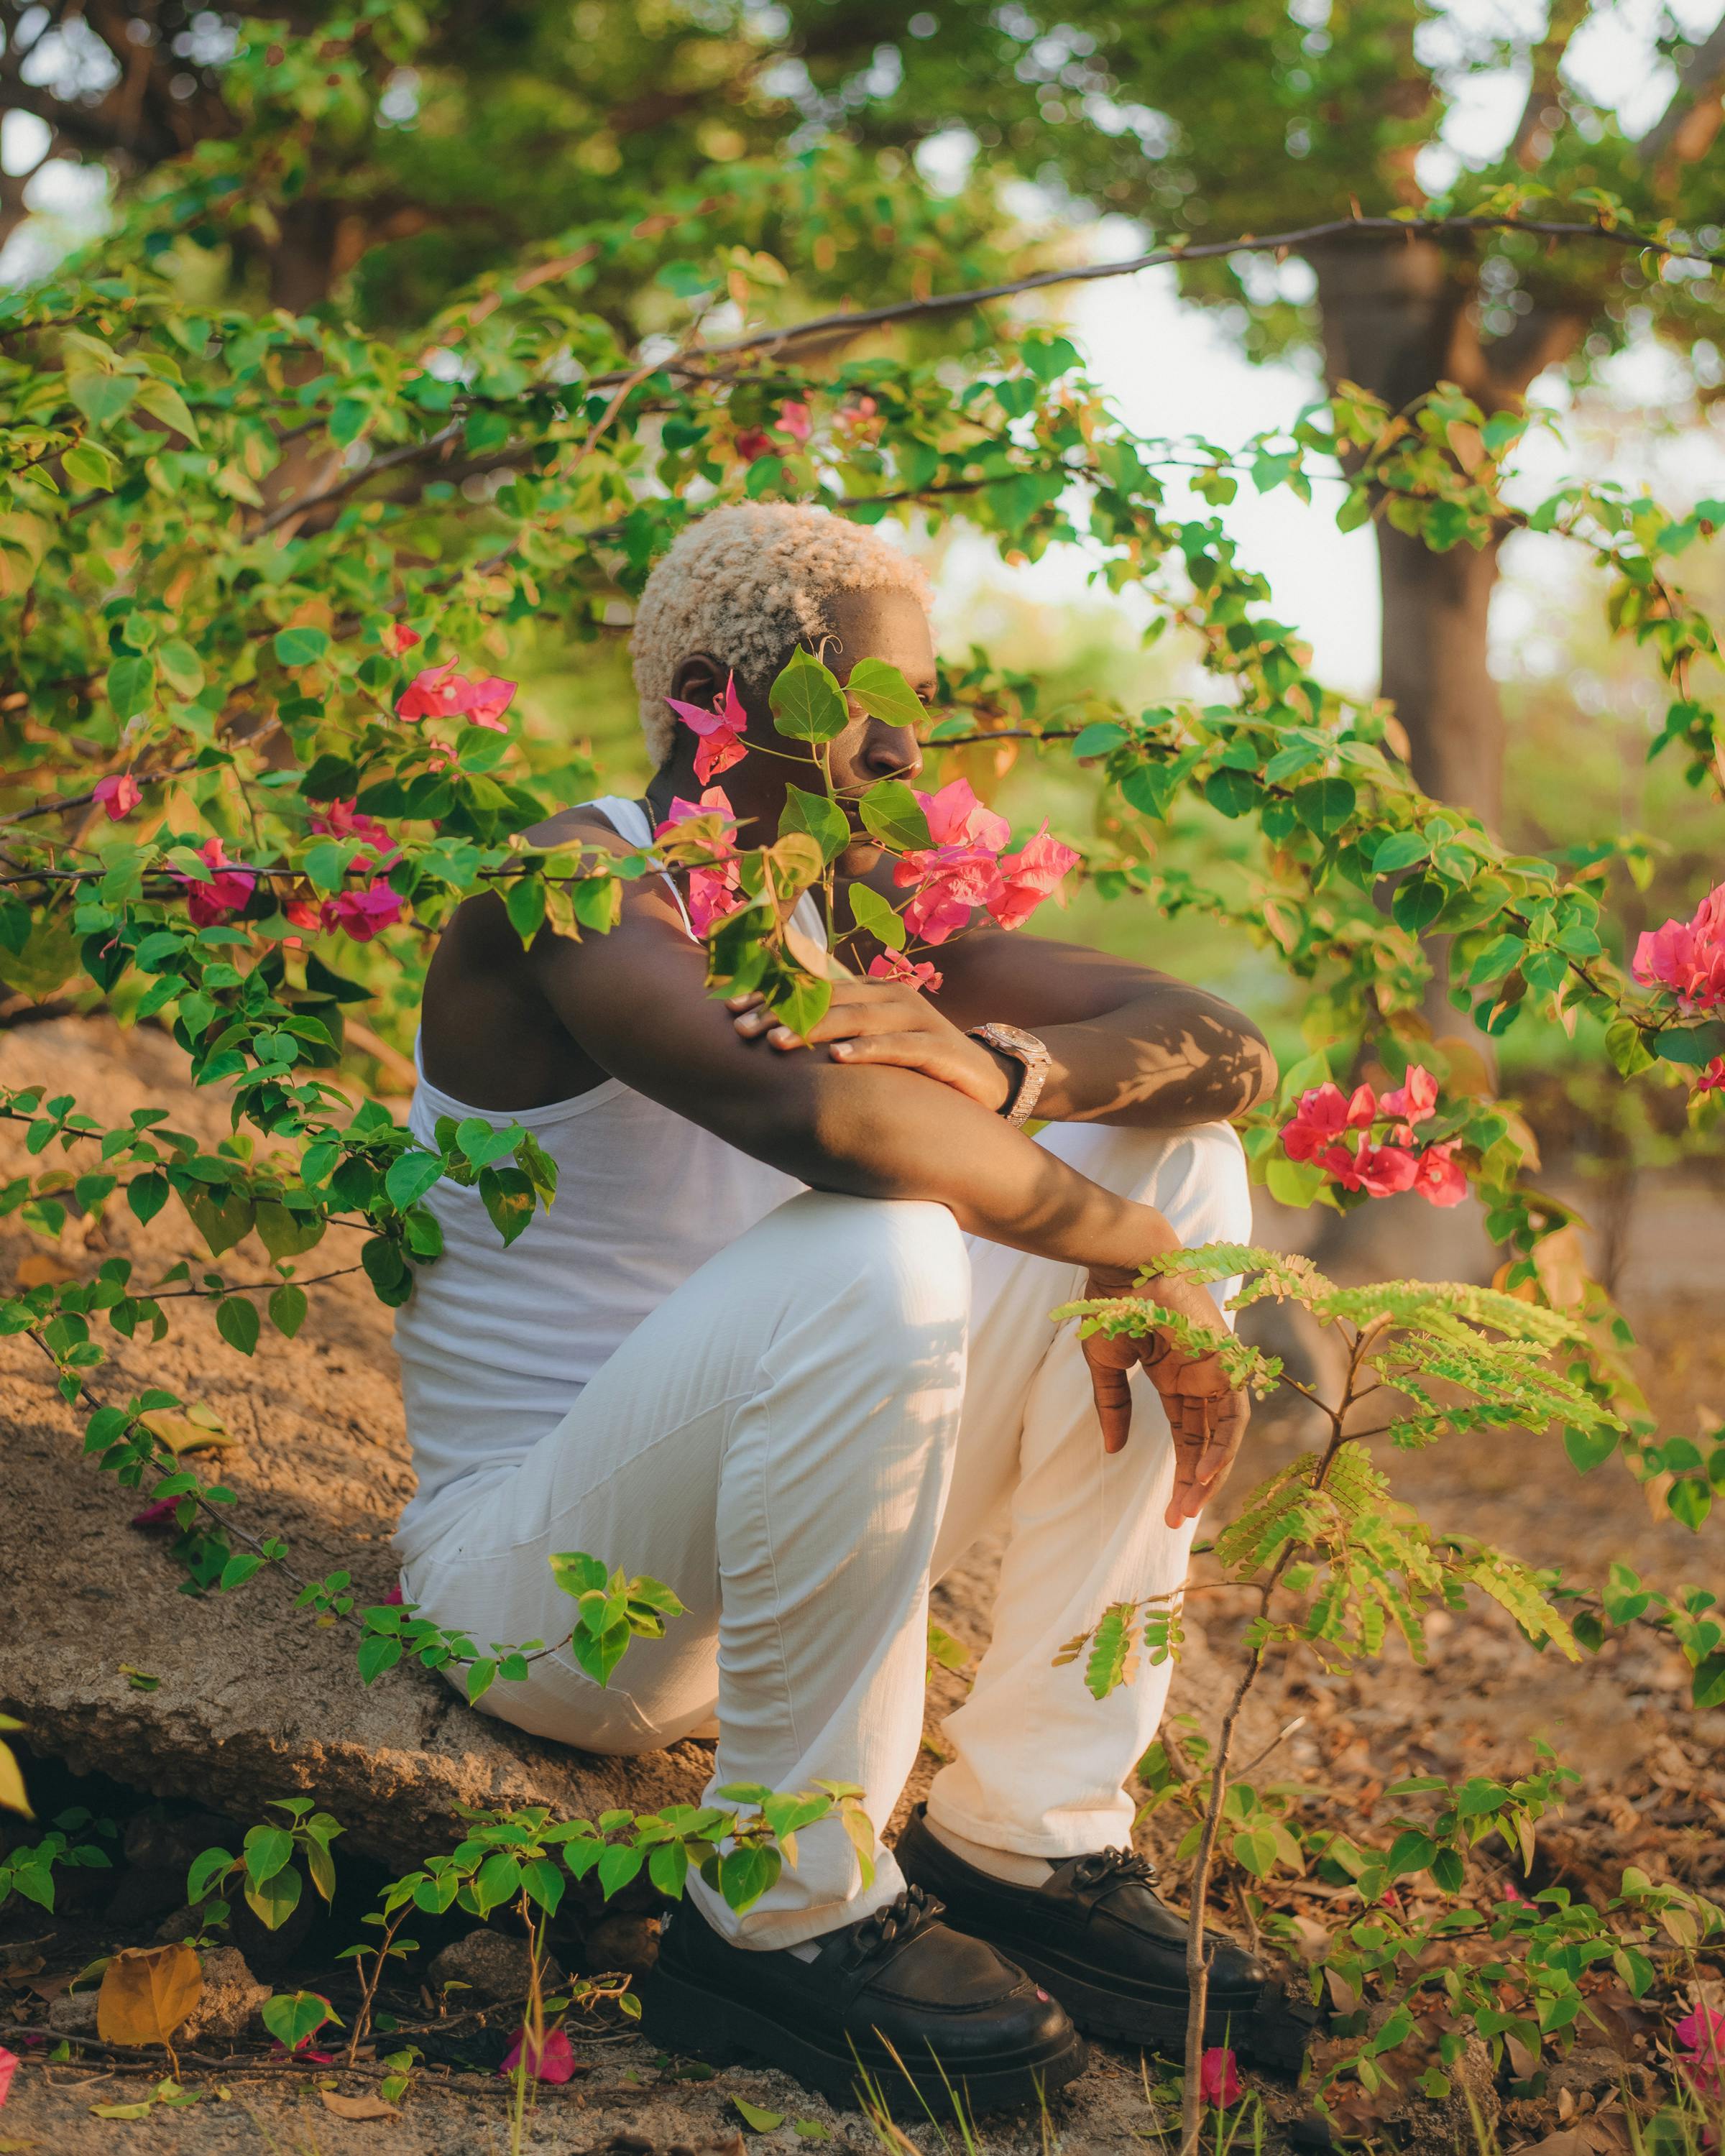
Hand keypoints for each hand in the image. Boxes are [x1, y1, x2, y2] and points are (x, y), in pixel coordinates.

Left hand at [728, 975, 1013, 1112]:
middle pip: (828, 999)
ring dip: (814, 1029)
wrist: (986, 1081)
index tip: (730, 1009)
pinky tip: (838, 1059)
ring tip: (776, 1043)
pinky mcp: (938, 1047)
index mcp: (871, 991)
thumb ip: (834, 1035)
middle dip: (781, 1013)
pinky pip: (898, 1046)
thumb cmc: (917, 1065)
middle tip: (742, 1030)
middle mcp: (892, 997)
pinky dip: (868, 1050)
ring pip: (857, 1018)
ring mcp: (917, 1019)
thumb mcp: (873, 1045)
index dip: (772, 995)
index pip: (814, 988)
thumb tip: (773, 1041)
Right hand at [1078, 1264, 1248, 1524]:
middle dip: (1195, 1483)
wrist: (1127, 1264)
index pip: (1185, 1435)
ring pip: (1224, 1433)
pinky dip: (1223, 1443)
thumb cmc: (1113, 1303)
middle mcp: (1200, 1377)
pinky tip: (1206, 1473)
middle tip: (1179, 1521)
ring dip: (1211, 1472)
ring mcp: (1215, 1369)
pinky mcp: (1225, 1361)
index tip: (1170, 1511)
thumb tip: (1112, 1450)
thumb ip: (1113, 1407)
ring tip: (1191, 1506)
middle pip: (1206, 1441)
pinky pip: (1232, 1413)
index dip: (1180, 1472)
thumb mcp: (1106, 1364)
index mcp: (1175, 1377)